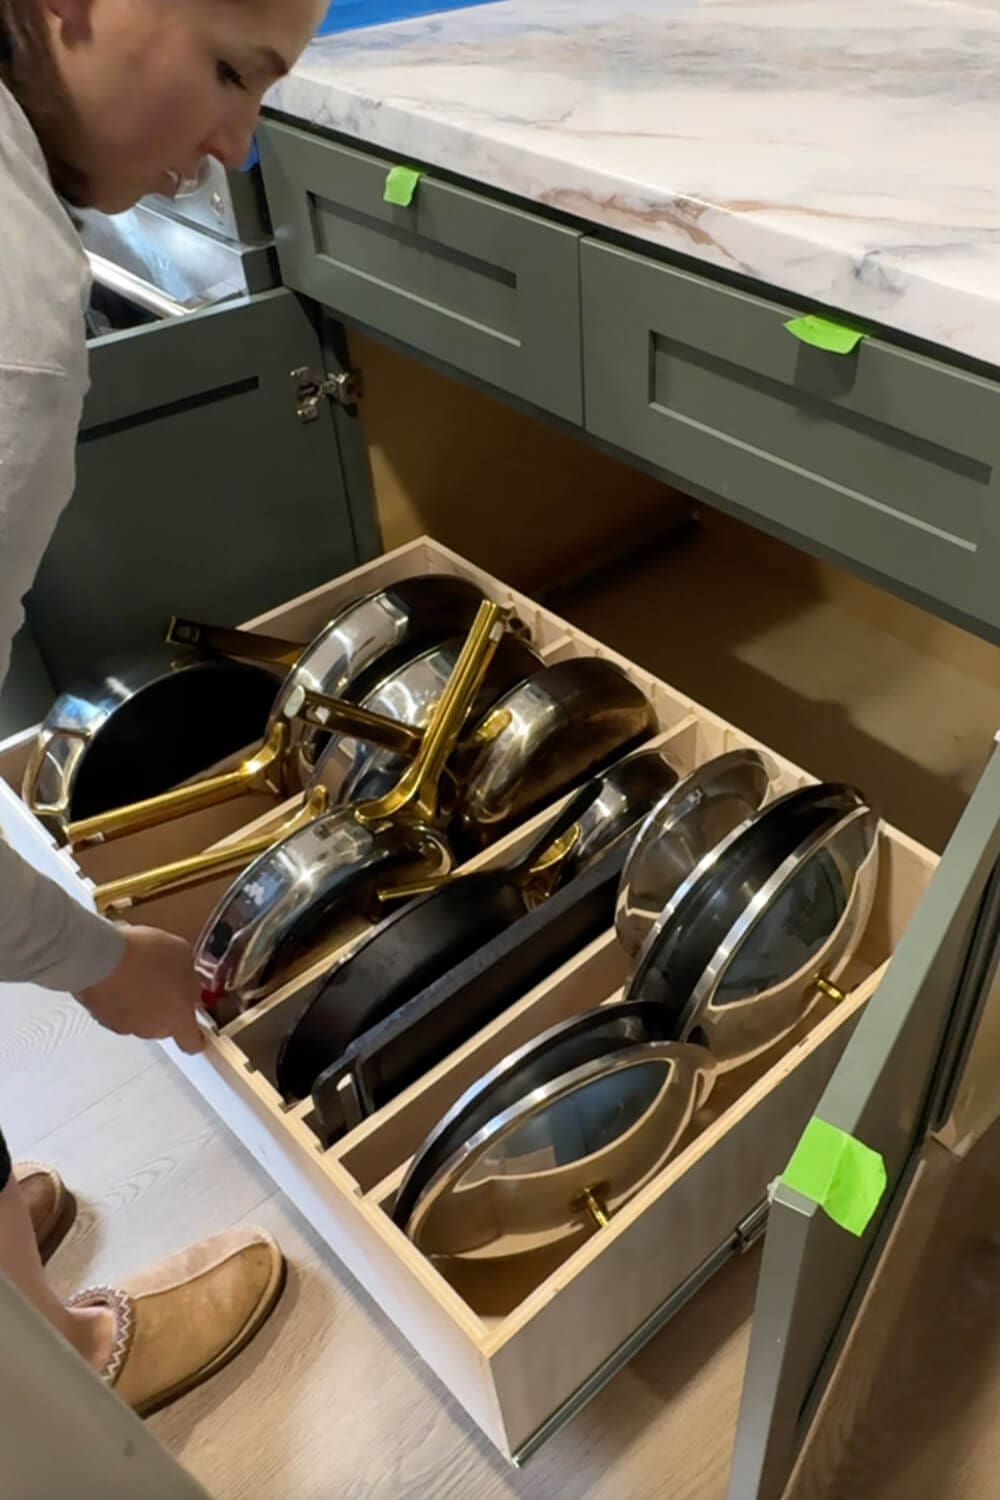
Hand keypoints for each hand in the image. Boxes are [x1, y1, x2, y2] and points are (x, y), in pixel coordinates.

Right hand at [78, 925, 204, 1054]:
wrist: (101, 957)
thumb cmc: (146, 955)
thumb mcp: (183, 955)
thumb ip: (189, 979)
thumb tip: (188, 989)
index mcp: (178, 1018)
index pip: (191, 1043)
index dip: (195, 1037)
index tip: (196, 1027)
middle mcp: (152, 1030)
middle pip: (165, 1026)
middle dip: (166, 1008)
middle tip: (163, 981)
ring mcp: (125, 1026)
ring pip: (140, 1018)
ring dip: (141, 1002)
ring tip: (137, 974)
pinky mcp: (101, 1018)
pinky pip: (117, 1011)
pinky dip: (119, 999)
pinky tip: (118, 977)